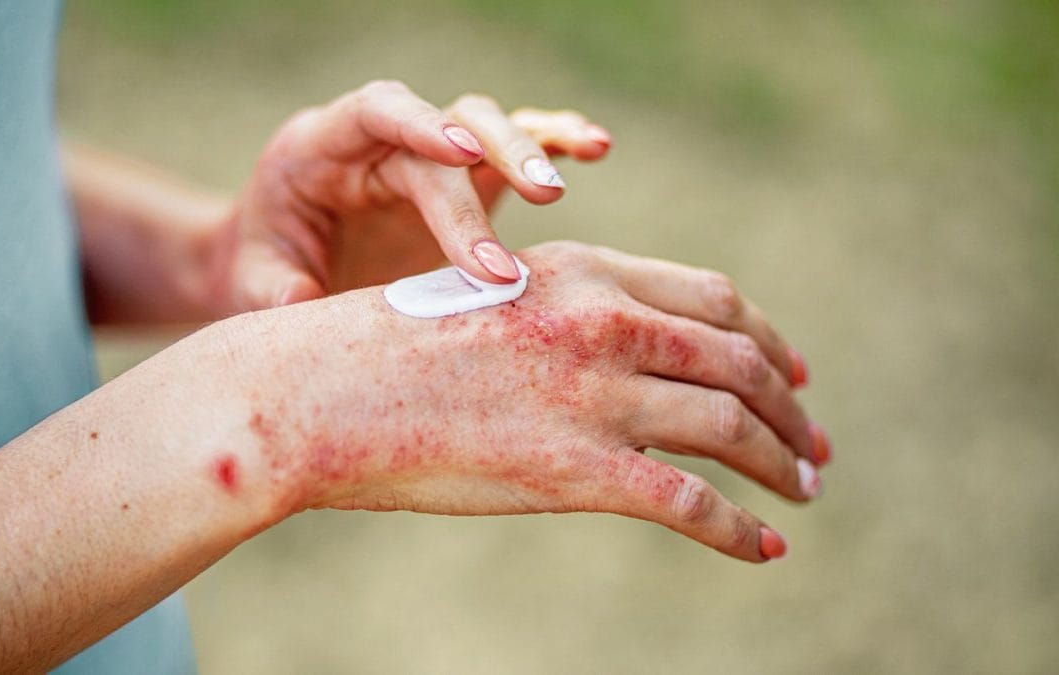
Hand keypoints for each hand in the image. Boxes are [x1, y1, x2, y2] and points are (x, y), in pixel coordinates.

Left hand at [201, 80, 611, 312]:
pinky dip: (551, 141)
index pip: (376, 112)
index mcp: (322, 146)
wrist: (280, 264)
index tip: (460, 157)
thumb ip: (272, 290)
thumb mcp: (252, 281)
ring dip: (532, 143)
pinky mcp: (462, 178)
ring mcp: (427, 155)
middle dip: (494, 160)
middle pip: (446, 124)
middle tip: (544, 202)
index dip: (418, 123)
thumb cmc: (266, 266)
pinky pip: (510, 146)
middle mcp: (381, 140)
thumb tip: (306, 303)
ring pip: (487, 126)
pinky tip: (591, 148)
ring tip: (579, 161)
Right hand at [225, 241, 827, 561]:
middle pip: (740, 359)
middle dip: (792, 405)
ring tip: (805, 490)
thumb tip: (622, 350)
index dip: (768, 337)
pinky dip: (740, 530)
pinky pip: (690, 503)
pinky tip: (764, 548)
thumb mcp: (495, 299)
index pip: (713, 298)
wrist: (322, 390)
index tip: (793, 371)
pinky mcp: (575, 470)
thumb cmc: (392, 346)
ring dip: (783, 463)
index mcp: (585, 273)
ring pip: (732, 426)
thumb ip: (566, 312)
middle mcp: (603, 323)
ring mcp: (593, 395)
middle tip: (814, 442)